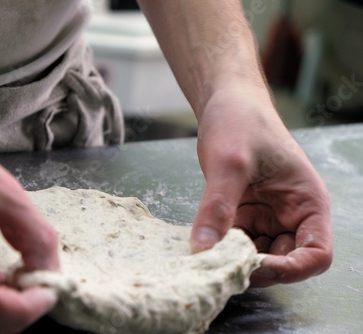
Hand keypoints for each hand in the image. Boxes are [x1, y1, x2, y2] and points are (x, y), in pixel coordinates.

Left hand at [190, 84, 332, 286]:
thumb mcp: (229, 163)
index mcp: (307, 202)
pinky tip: (202, 244)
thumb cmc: (241, 121)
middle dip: (258, 268)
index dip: (291, 269)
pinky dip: (221, 247)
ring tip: (208, 256)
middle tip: (222, 266)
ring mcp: (266, 216)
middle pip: (286, 261)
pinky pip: (236, 242)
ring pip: (258, 255)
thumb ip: (218, 206)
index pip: (316, 254)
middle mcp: (291, 214)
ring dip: (236, 260)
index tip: (255, 267)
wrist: (225, 102)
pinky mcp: (244, 214)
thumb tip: (204, 248)